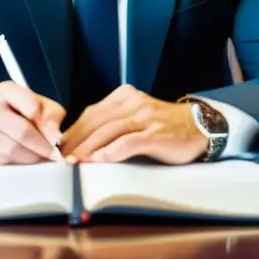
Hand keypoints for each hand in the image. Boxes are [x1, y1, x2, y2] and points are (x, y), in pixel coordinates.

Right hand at [0, 81, 65, 164]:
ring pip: (14, 150)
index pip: (29, 102)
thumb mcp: (37, 105)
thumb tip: (55, 137)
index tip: (56, 136)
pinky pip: (4, 162)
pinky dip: (19, 165)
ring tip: (41, 157)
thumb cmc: (16, 114)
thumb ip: (51, 115)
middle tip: (54, 155)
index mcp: (6, 91)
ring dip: (33, 158)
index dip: (46, 121)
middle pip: (23, 132)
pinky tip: (25, 160)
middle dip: (43, 146)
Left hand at [59, 85, 208, 163]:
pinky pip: (129, 142)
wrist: (200, 126)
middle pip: (96, 121)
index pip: (91, 113)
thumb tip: (82, 142)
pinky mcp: (156, 134)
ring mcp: (145, 117)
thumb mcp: (135, 116)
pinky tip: (99, 161)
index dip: (73, 131)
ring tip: (74, 163)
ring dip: (88, 148)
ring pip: (108, 131)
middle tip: (60, 159)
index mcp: (124, 96)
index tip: (58, 148)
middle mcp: (133, 102)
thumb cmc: (164, 126)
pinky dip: (111, 151)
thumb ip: (112, 123)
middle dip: (75, 141)